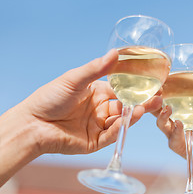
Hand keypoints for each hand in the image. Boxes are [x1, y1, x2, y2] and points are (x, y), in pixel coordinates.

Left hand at [7, 49, 161, 155]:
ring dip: (133, 115)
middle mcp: (100, 109)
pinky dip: (120, 128)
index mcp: (96, 93)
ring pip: (121, 121)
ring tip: (146, 108)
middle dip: (141, 103)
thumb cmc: (50, 97)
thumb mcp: (74, 79)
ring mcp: (98, 126)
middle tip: (158, 99)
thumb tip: (115, 52)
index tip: (152, 85)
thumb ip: (96, 69)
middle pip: (125, 106)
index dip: (136, 89)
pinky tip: (128, 119)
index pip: (121, 90)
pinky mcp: (95, 141)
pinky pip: (111, 135)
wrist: (32, 123)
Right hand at [156, 91, 192, 193]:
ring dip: (162, 115)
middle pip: (157, 110)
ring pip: (161, 123)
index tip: (160, 82)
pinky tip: (180, 124)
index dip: (160, 91)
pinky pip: (174, 138)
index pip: (166, 98)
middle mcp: (174, 121)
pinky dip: (176, 131)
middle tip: (158, 92)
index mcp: (181, 111)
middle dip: (153, 102)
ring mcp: (174, 133)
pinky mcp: (178, 145)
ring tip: (168, 108)